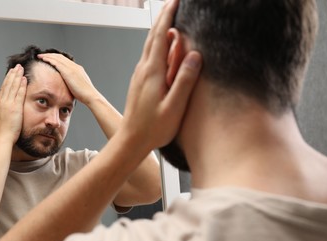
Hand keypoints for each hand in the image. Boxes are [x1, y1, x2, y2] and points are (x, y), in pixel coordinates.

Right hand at [0, 64, 26, 144]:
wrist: (3, 138)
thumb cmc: (4, 132)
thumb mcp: (2, 119)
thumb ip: (4, 113)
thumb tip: (7, 111)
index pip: (3, 89)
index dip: (7, 80)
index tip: (11, 74)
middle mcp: (2, 102)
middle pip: (7, 85)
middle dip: (12, 75)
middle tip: (17, 67)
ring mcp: (8, 104)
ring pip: (12, 87)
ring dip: (16, 76)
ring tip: (20, 69)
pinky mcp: (14, 107)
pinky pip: (18, 94)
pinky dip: (21, 85)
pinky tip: (24, 79)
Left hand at [37, 53, 99, 104]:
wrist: (90, 96)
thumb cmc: (85, 95)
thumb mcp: (78, 86)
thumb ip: (73, 83)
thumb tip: (68, 86)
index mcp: (78, 69)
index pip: (66, 61)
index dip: (57, 58)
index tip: (50, 59)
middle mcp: (75, 66)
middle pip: (61, 57)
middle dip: (51, 55)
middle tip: (43, 55)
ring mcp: (72, 68)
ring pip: (57, 57)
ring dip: (48, 56)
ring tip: (40, 56)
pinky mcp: (68, 71)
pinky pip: (57, 62)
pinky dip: (49, 59)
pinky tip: (44, 59)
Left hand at [121, 0, 201, 150]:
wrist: (131, 140)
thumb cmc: (153, 127)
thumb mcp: (174, 106)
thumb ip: (184, 80)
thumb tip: (195, 55)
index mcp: (152, 72)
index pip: (160, 36)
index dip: (168, 17)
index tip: (174, 2)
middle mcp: (143, 70)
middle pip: (153, 37)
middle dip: (163, 18)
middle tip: (173, 4)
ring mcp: (140, 75)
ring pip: (150, 46)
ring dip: (160, 30)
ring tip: (170, 20)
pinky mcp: (141, 82)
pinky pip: (150, 57)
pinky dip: (157, 45)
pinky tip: (163, 47)